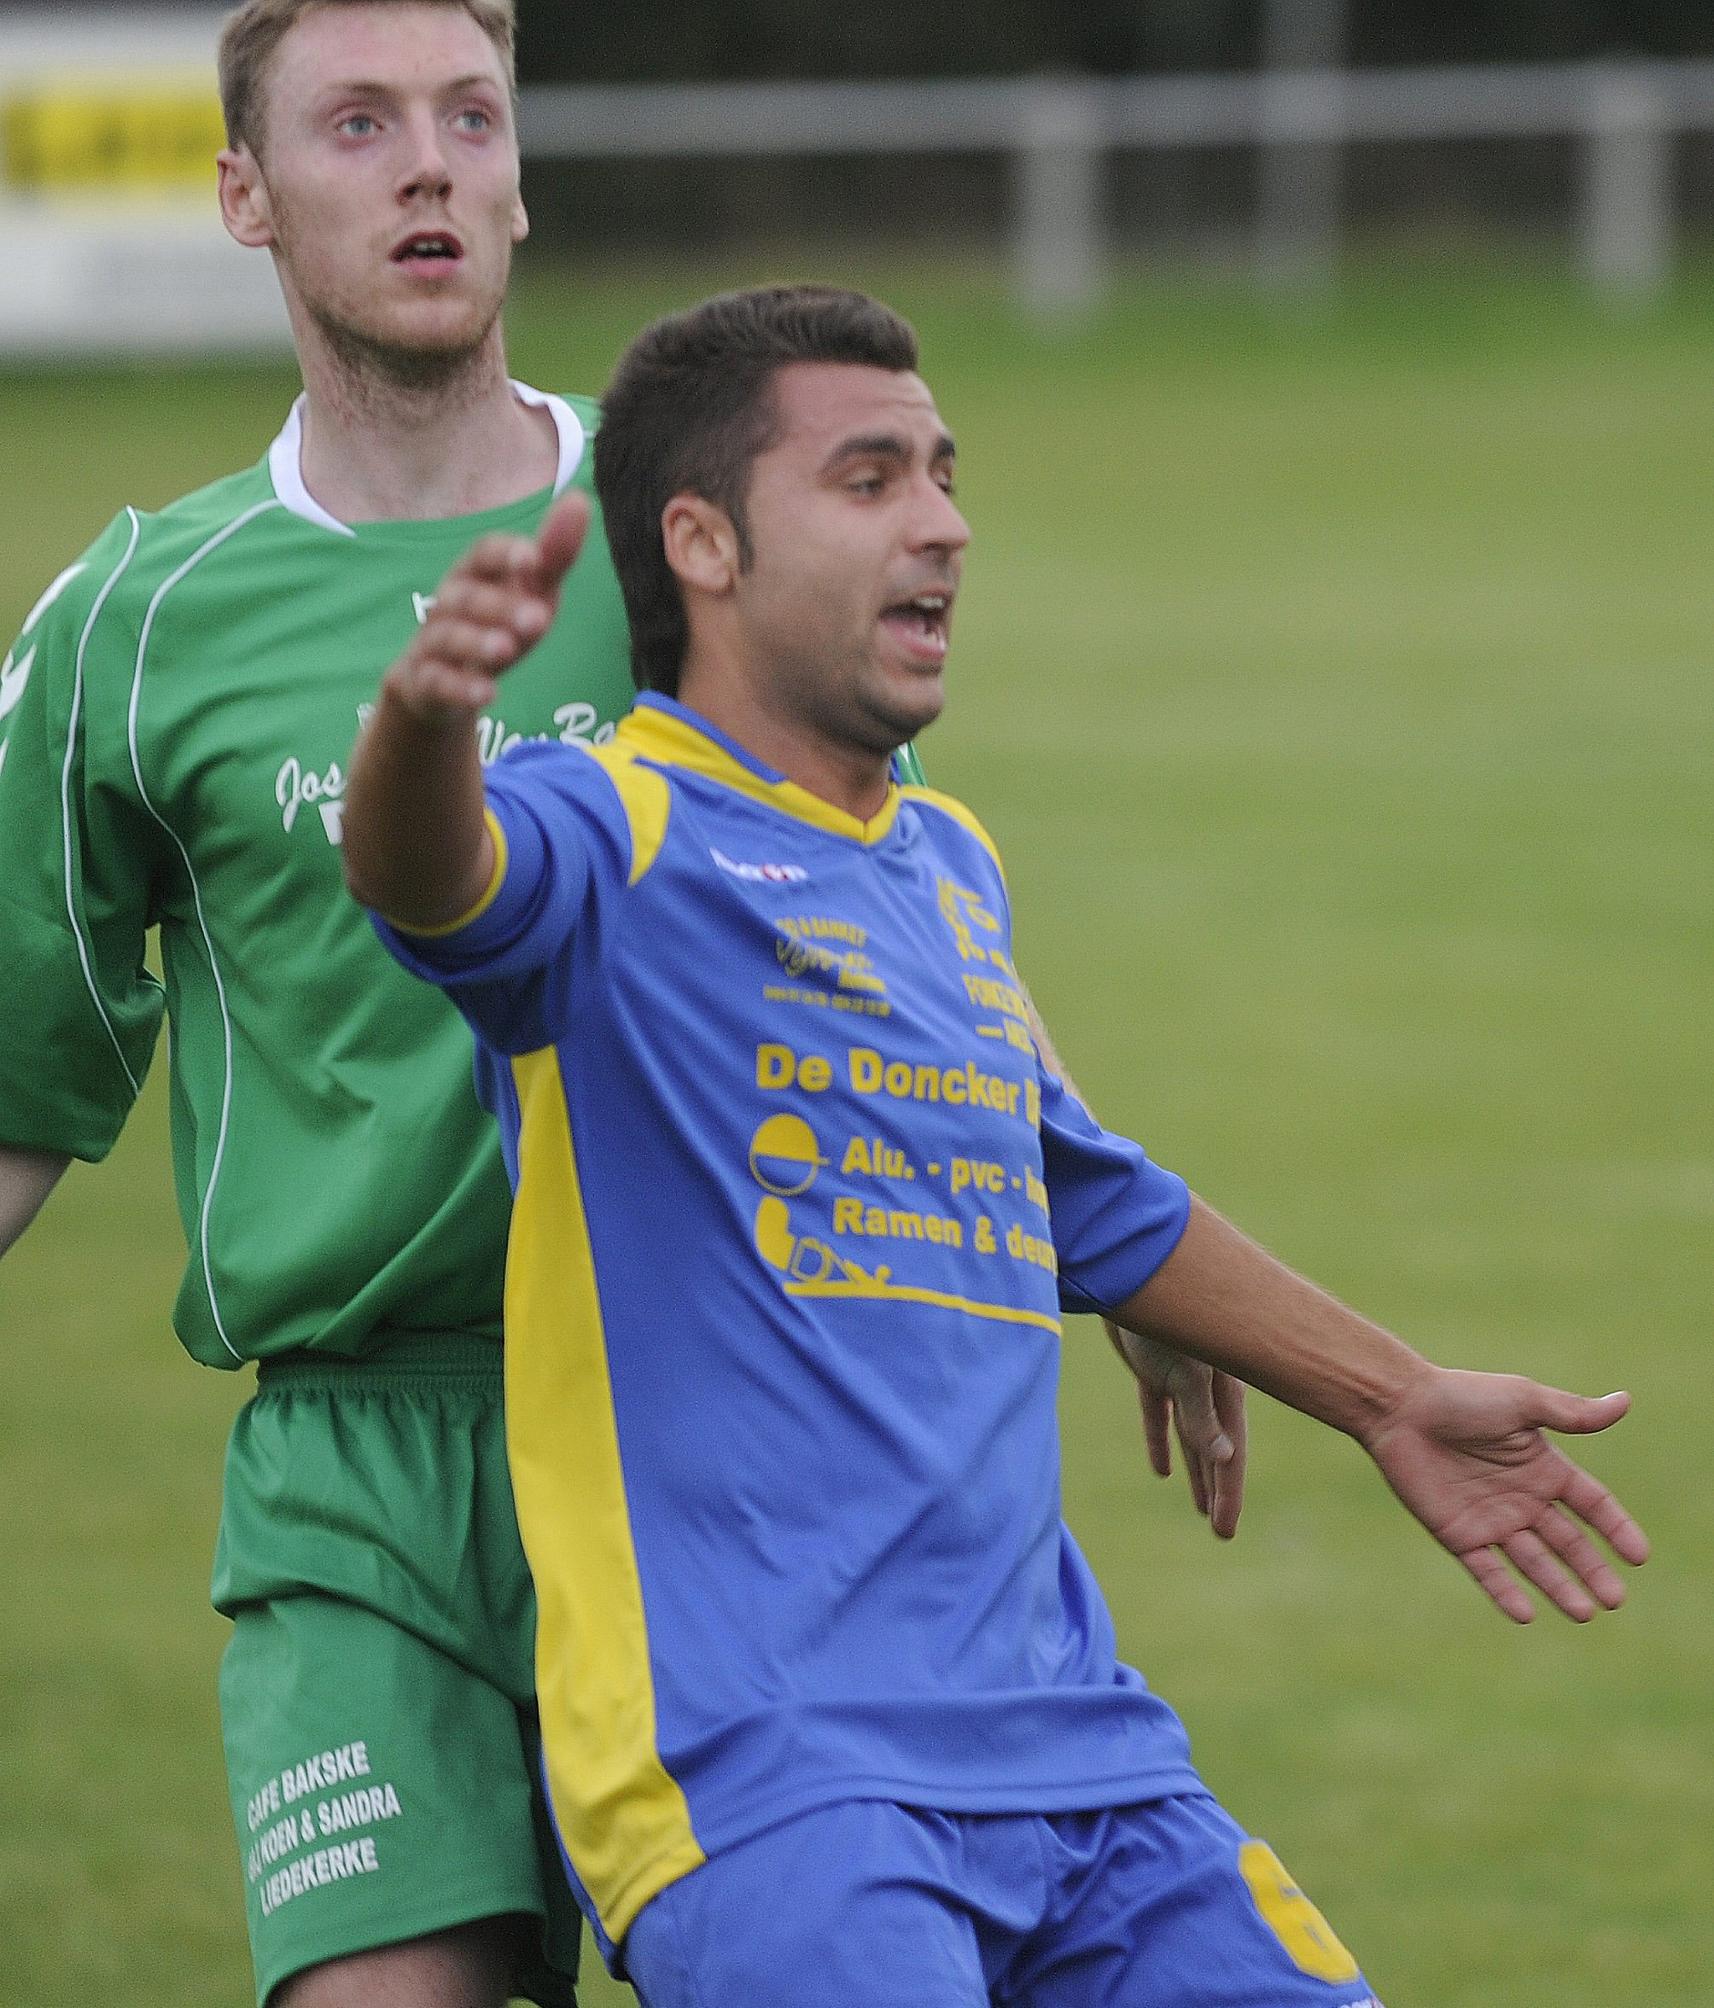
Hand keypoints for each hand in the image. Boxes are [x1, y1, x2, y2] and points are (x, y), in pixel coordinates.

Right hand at [386, 489, 589, 722]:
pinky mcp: (423, 681)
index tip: (533, 558)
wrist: (442, 684)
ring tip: (507, 650)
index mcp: (475, 574)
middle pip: (467, 596)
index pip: (482, 553)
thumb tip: (579, 498)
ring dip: (476, 642)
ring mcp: (432, 642)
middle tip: (538, 619)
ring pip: (447, 636)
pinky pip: (436, 682)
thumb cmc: (497, 625)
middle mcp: (448, 602)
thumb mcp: (532, 592)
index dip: (505, 554)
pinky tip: (486, 695)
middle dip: (500, 606)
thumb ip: (554, 555)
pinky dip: (459, 687)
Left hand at [1106, 1321, 1245, 1538]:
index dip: (1228, 1493)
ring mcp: (1179, 1378)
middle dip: (1218, 1490)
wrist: (1130, 1272)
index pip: (1230, 1454)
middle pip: (1215, 1450)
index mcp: (1224, 1390)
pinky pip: (1159, 1413)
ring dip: (1196, 1469)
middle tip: (1221, 1532)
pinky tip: (1161, 1470)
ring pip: (1190, 1435)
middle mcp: (1208, 1388)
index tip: (1225, 1531)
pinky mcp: (1152, 1368)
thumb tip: (1225, 1456)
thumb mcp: (1189, 1368)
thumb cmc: (1165, 1316)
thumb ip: (1203, 1412)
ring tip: (1200, 1508)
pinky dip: (1161, 1440)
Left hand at [1362, 1369, 1648, 1622]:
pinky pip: (1487, 1570)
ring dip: (1558, 1587)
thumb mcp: (1522, 1402)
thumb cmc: (1461, 1397)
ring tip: (1584, 1613)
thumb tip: (1625, 1401)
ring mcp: (1491, 1519)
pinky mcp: (1458, 1534)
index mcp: (1544, 1467)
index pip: (1592, 1505)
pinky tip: (1525, 1614)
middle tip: (1615, 1600)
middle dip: (1593, 1570)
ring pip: (1533, 1562)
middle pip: (1568, 1542)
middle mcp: (1522, 1498)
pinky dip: (1504, 1592)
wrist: (1399, 1408)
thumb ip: (1571, 1412)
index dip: (1616, 1528)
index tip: (1639, 1557)